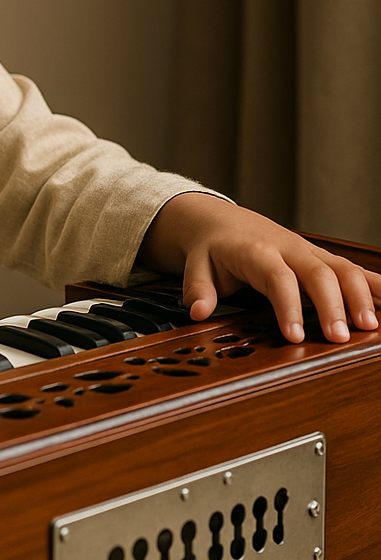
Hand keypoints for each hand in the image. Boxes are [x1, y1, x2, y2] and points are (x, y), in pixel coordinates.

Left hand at [138, 193, 380, 342]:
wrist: (219, 221)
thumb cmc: (212, 247)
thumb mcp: (196, 265)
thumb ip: (198, 288)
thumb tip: (198, 311)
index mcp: (257, 252)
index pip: (277, 278)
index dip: (288, 305)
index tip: (296, 335)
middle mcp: (289, 249)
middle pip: (319, 273)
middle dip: (333, 305)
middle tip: (340, 338)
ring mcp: (310, 252)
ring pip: (344, 268)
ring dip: (362, 296)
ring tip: (371, 328)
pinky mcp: (322, 258)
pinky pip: (355, 269)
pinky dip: (377, 286)